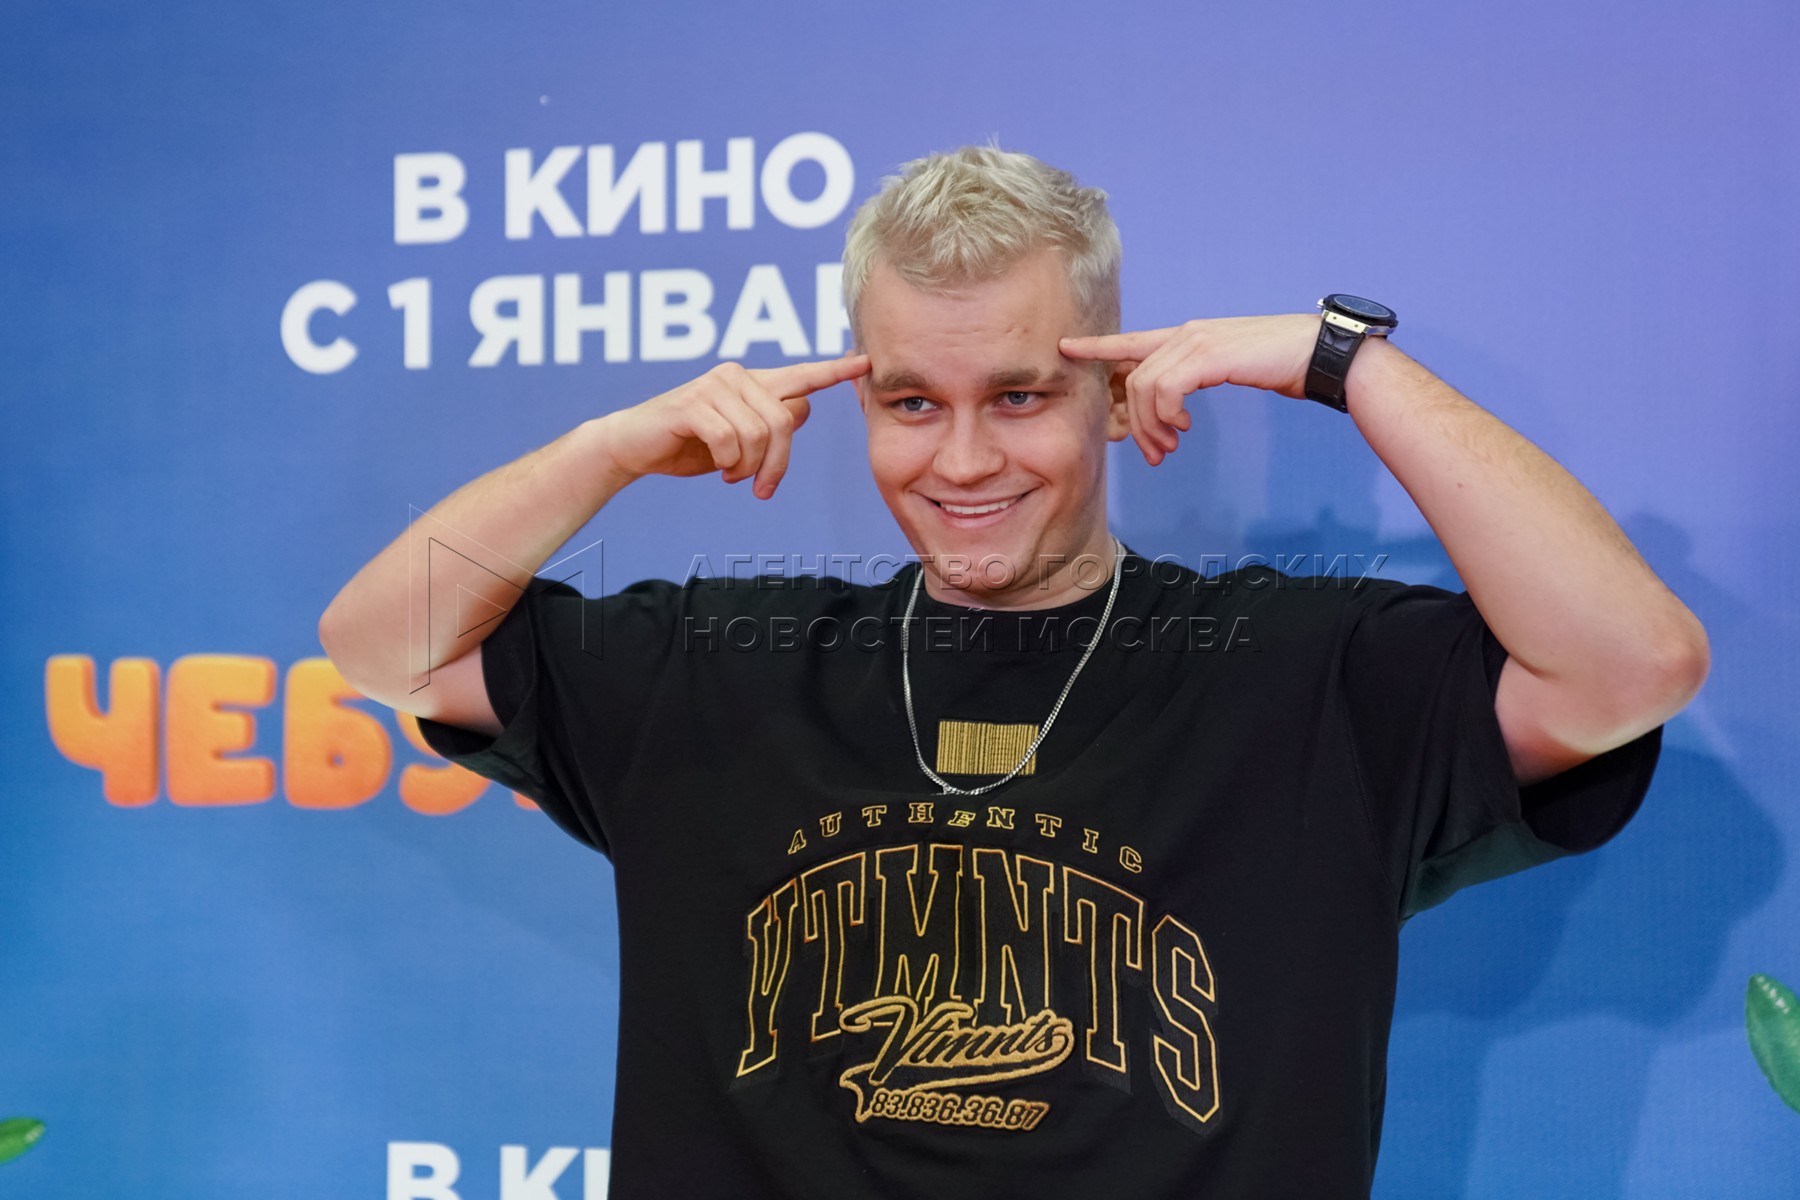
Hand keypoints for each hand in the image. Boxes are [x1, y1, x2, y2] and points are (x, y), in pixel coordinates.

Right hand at [595, 354, 869, 497]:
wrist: (635, 447)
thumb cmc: (688, 444)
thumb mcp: (737, 439)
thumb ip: (769, 423)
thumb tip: (800, 411)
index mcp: (752, 384)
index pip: (801, 376)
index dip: (834, 372)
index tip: (866, 362)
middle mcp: (736, 377)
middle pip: (784, 423)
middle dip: (776, 464)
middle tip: (760, 487)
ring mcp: (713, 386)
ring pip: (758, 434)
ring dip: (746, 466)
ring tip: (730, 474)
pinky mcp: (692, 403)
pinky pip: (730, 441)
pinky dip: (726, 463)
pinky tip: (715, 466)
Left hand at [1061, 316, 1317, 464]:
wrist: (1316, 353)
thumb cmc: (1277, 363)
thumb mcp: (1224, 370)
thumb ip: (1192, 380)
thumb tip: (1171, 410)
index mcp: (1187, 336)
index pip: (1131, 340)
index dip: (1097, 346)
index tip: (1066, 348)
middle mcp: (1186, 334)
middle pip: (1133, 379)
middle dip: (1135, 423)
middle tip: (1154, 454)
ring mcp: (1196, 341)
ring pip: (1144, 386)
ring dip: (1151, 425)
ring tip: (1169, 447)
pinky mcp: (1209, 354)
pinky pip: (1166, 389)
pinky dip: (1167, 414)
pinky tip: (1182, 428)